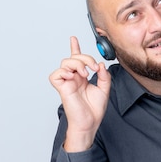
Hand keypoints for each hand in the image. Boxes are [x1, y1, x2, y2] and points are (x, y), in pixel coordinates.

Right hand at [49, 36, 110, 151]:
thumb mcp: (104, 89)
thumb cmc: (94, 110)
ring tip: (86, 74)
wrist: (90, 123)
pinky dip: (63, 72)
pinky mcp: (62, 88)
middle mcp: (74, 78)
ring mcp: (67, 82)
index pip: (77, 59)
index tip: (73, 38)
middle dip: (85, 58)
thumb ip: (104, 76)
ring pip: (65, 62)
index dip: (74, 48)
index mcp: (82, 77)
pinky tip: (72, 77)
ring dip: (77, 64)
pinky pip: (55, 75)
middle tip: (95, 68)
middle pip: (73, 58)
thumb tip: (101, 64)